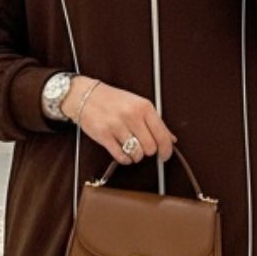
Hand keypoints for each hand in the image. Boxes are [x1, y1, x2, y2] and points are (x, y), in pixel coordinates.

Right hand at [62, 78, 176, 165]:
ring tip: (131, 148)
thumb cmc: (112, 99)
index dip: (166, 150)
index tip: (165, 156)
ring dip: (135, 156)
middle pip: (150, 148)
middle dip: (148, 151)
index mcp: (143, 107)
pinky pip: (121, 157)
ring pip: (137, 154)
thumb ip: (155, 122)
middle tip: (143, 147)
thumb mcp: (138, 104)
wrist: (85, 96)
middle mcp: (131, 116)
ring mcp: (117, 126)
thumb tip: (171, 138)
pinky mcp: (104, 136)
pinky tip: (123, 152)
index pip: (162, 135)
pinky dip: (124, 159)